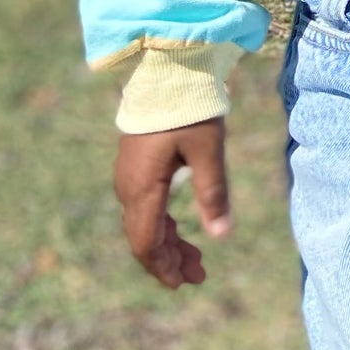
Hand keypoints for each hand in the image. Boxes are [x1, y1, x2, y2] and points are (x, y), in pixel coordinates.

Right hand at [115, 119, 233, 288]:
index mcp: (142, 187)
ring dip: (167, 243)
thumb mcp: (208, 149)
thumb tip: (221, 234)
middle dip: (169, 260)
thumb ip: (212, 192)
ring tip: (195, 259)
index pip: (147, 243)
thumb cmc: (190, 106)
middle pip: (143, 238)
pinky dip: (162, 223)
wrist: (168, 67)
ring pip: (144, 222)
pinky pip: (144, 205)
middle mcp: (128, 186)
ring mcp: (128, 175)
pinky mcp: (135, 163)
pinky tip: (179, 230)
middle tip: (198, 275)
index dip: (164, 267)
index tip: (185, 282)